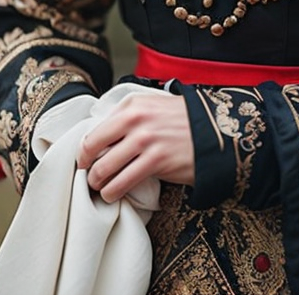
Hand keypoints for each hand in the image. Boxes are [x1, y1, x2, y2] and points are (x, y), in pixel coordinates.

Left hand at [75, 92, 194, 202]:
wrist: (214, 131)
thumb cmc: (182, 121)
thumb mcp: (152, 106)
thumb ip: (127, 117)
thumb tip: (100, 137)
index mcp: (132, 104)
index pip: (94, 131)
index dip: (84, 151)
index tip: (85, 161)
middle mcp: (136, 119)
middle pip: (93, 150)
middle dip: (87, 169)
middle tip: (90, 178)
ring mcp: (146, 140)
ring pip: (104, 169)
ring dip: (98, 184)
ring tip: (102, 189)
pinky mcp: (156, 161)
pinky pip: (123, 183)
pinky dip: (113, 193)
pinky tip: (114, 195)